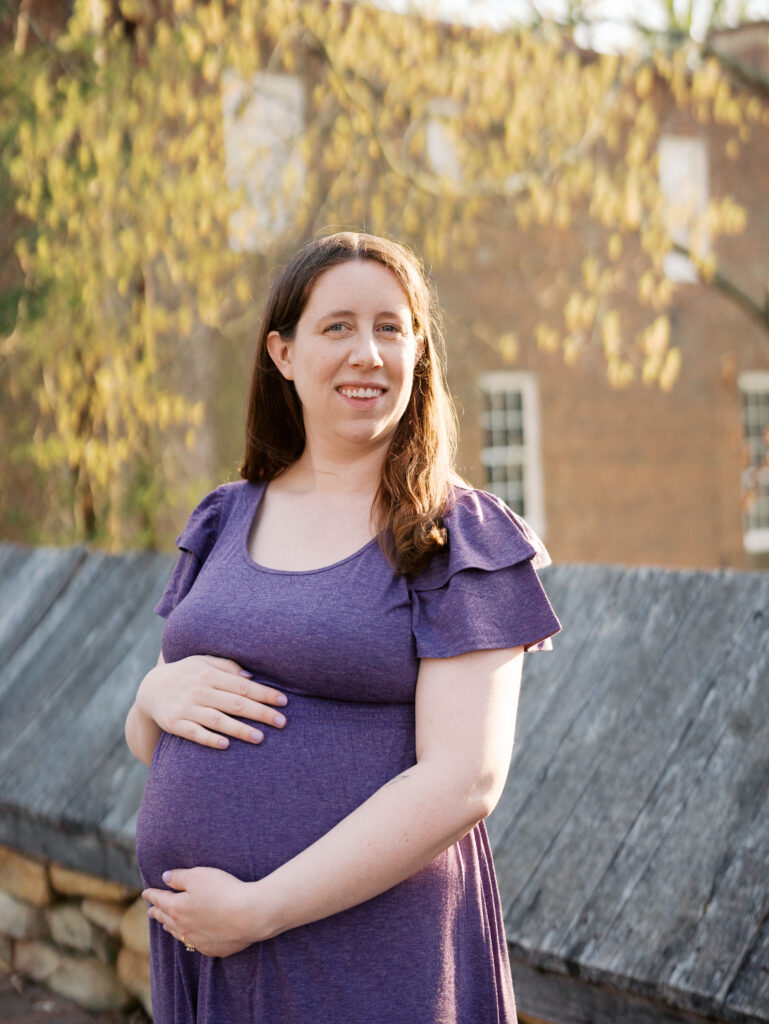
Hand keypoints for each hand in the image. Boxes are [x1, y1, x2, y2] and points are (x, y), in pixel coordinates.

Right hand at [136, 655, 286, 748]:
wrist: (150, 689)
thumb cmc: (186, 674)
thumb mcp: (203, 661)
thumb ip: (226, 666)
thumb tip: (251, 676)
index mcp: (209, 674)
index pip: (242, 685)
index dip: (264, 693)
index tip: (284, 702)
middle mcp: (199, 690)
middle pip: (234, 703)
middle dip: (260, 712)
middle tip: (282, 722)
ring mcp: (186, 708)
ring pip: (217, 720)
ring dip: (239, 729)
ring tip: (260, 738)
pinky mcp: (174, 724)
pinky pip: (194, 733)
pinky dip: (209, 739)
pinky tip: (226, 745)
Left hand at [143, 867, 265, 957]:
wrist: (249, 915)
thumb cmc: (223, 891)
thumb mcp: (199, 876)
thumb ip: (179, 877)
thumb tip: (164, 878)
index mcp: (177, 908)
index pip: (160, 900)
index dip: (152, 895)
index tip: (145, 893)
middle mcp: (183, 927)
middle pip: (166, 919)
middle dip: (157, 913)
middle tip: (151, 911)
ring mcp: (197, 940)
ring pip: (178, 934)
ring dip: (170, 927)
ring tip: (165, 925)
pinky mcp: (213, 948)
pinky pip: (195, 943)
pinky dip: (188, 938)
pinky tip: (190, 937)